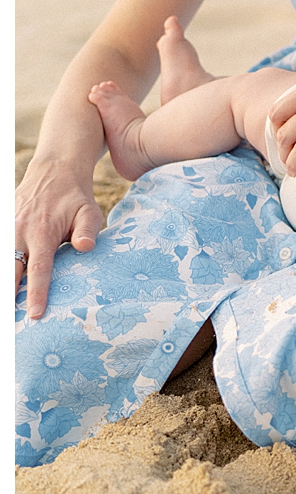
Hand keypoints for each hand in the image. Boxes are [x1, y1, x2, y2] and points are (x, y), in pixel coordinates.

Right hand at [15, 153, 104, 318]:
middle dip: (8, 296)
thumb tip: (85, 248)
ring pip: (1, 261)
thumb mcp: (89, 211)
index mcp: (42, 233)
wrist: (54, 172)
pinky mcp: (2, 227)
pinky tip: (7, 285)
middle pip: (11, 271)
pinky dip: (3, 266)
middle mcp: (20, 233)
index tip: (35, 315)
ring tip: (8, 307)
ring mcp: (7, 229)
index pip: (39, 270)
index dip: (37, 294)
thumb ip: (88, 231)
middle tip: (11, 322)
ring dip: (4, 284)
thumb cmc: (75, 197)